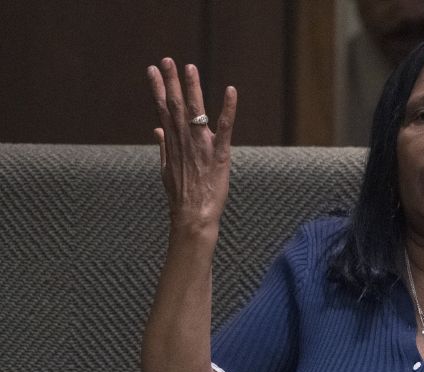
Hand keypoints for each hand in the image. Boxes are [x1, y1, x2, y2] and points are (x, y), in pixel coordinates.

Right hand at [147, 58, 236, 234]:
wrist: (192, 216)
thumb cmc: (181, 196)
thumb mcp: (166, 170)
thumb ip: (163, 147)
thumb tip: (156, 130)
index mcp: (172, 144)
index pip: (162, 110)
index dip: (157, 89)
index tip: (152, 70)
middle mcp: (184, 142)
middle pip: (175, 106)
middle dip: (170, 82)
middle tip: (166, 60)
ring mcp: (201, 147)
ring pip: (195, 112)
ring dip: (193, 89)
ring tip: (189, 68)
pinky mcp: (220, 155)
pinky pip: (226, 127)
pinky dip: (228, 108)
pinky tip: (231, 90)